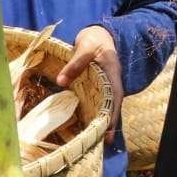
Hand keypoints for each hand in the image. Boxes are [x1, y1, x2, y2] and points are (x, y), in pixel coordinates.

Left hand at [57, 25, 123, 144]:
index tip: (108, 130)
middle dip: (109, 124)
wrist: (99, 34)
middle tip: (104, 143)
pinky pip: (99, 102)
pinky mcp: (99, 87)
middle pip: (113, 106)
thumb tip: (61, 81)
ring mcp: (106, 85)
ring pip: (107, 106)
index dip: (112, 114)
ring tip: (96, 140)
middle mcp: (112, 82)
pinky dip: (95, 114)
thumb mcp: (85, 46)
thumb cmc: (94, 39)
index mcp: (112, 73)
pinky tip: (88, 125)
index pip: (115, 97)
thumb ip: (75, 63)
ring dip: (102, 121)